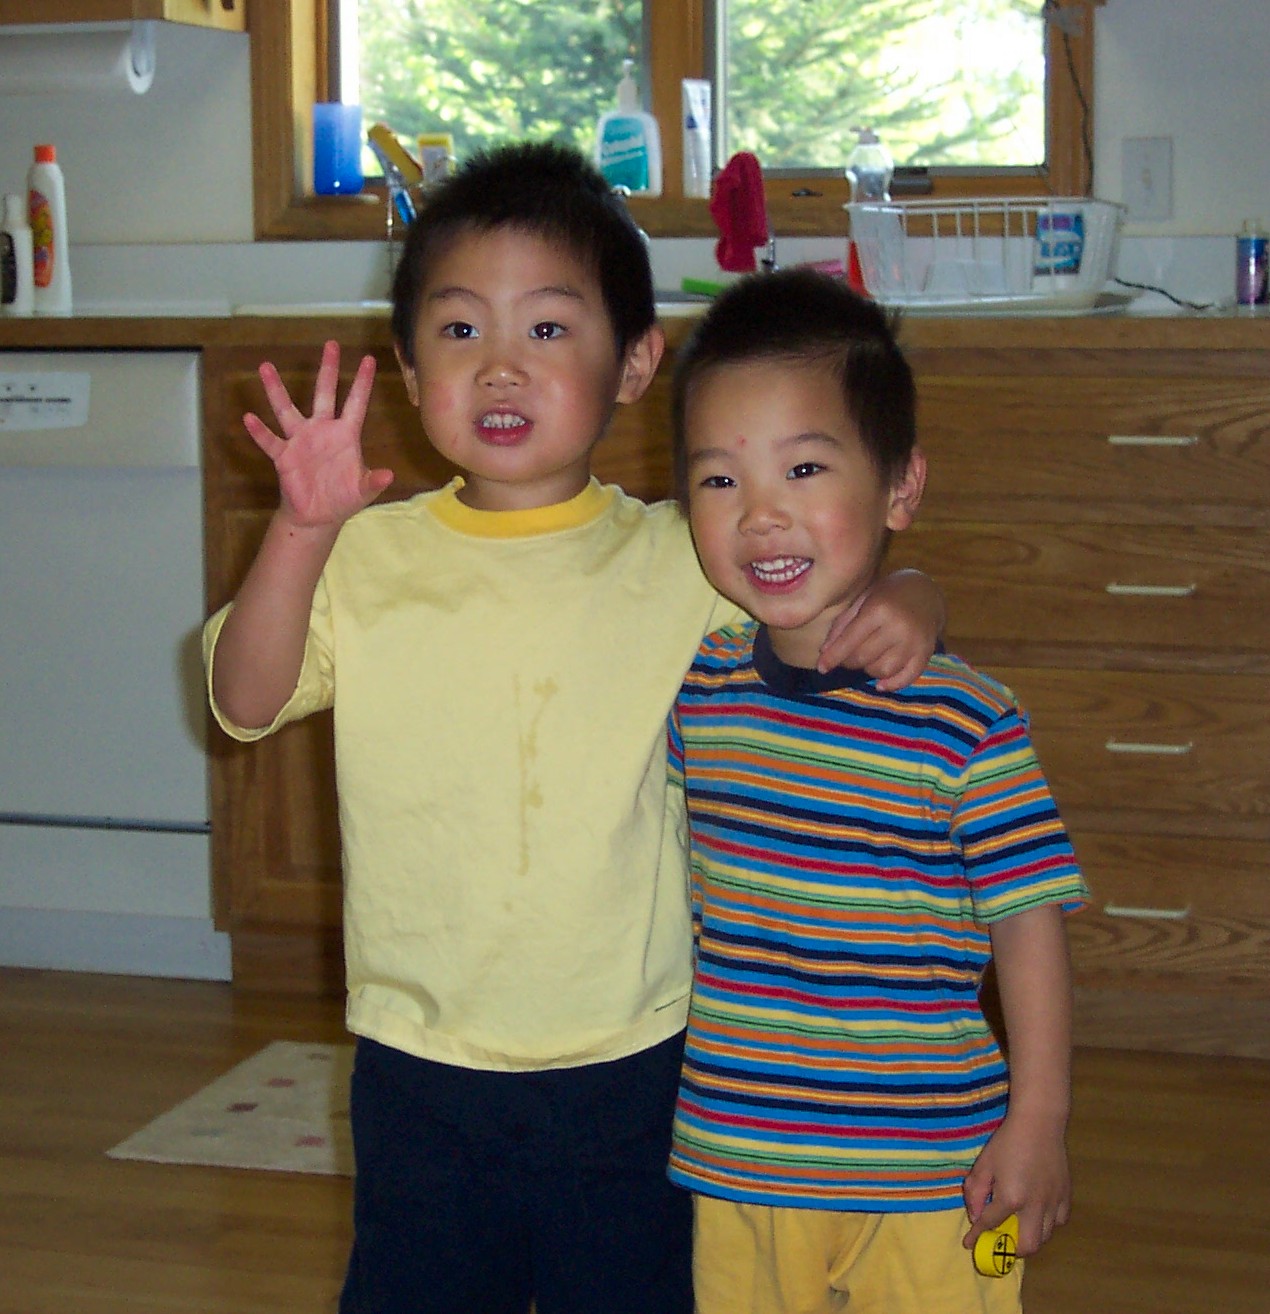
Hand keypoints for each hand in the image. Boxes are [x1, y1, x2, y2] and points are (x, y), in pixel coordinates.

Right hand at [244, 339, 393, 528]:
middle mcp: (322, 430)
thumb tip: (389, 476)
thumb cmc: (343, 498)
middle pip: (325, 393)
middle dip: (328, 370)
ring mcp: (301, 441)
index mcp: (345, 434)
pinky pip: (269, 441)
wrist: (319, 516)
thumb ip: (374, 482)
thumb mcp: (363, 490)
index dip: (363, 383)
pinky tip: (249, 418)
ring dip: (275, 390)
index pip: (356, 403)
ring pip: (286, 409)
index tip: (369, 359)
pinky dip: (259, 431)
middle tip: (331, 344)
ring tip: (265, 366)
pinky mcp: (284, 456)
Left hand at [818, 568, 943, 687]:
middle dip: (848, 662)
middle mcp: (898, 627)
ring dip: (868, 671)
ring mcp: (914, 642)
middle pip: (863, 658)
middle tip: (846, 657)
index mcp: (879, 610)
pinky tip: (880, 683)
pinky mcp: (926, 653)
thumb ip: (842, 624)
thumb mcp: (862, 599)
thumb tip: (824, 652)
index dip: (833, 657)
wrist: (926, 591)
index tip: (821, 668)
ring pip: (882, 671)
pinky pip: (907, 678)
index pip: (850, 640)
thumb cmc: (888, 594)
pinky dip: (891, 684)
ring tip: (867, 660)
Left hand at [962, 1112, 1071, 1258]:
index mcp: (1010, 1197)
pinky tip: (1037, 1212)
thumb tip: (975, 1216)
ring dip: (1029, 1237)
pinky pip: (1058, 1222)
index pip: (990, 1224)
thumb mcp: (984, 1164)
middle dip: (1011, 1249)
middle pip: (1027, 1246)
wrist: (1039, 1124)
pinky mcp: (1065, 1196)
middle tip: (1001, 1239)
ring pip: (1044, 1237)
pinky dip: (1047, 1224)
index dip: (976, 1236)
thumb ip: (975, 1191)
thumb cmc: (1007, 1141)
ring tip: (1018, 1225)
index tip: (969, 1243)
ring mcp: (1053, 1203)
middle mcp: (1034, 1206)